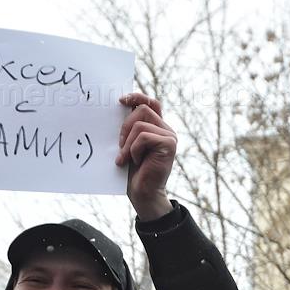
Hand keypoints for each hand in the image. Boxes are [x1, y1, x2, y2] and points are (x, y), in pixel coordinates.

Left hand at [117, 93, 175, 220]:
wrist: (142, 193)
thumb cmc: (133, 171)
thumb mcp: (128, 144)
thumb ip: (129, 127)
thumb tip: (119, 106)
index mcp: (157, 127)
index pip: (151, 103)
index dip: (137, 96)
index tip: (121, 101)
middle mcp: (166, 129)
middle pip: (142, 109)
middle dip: (125, 126)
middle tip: (119, 146)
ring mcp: (170, 136)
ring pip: (140, 124)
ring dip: (127, 143)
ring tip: (126, 158)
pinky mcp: (169, 145)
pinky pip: (144, 136)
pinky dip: (134, 149)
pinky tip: (137, 162)